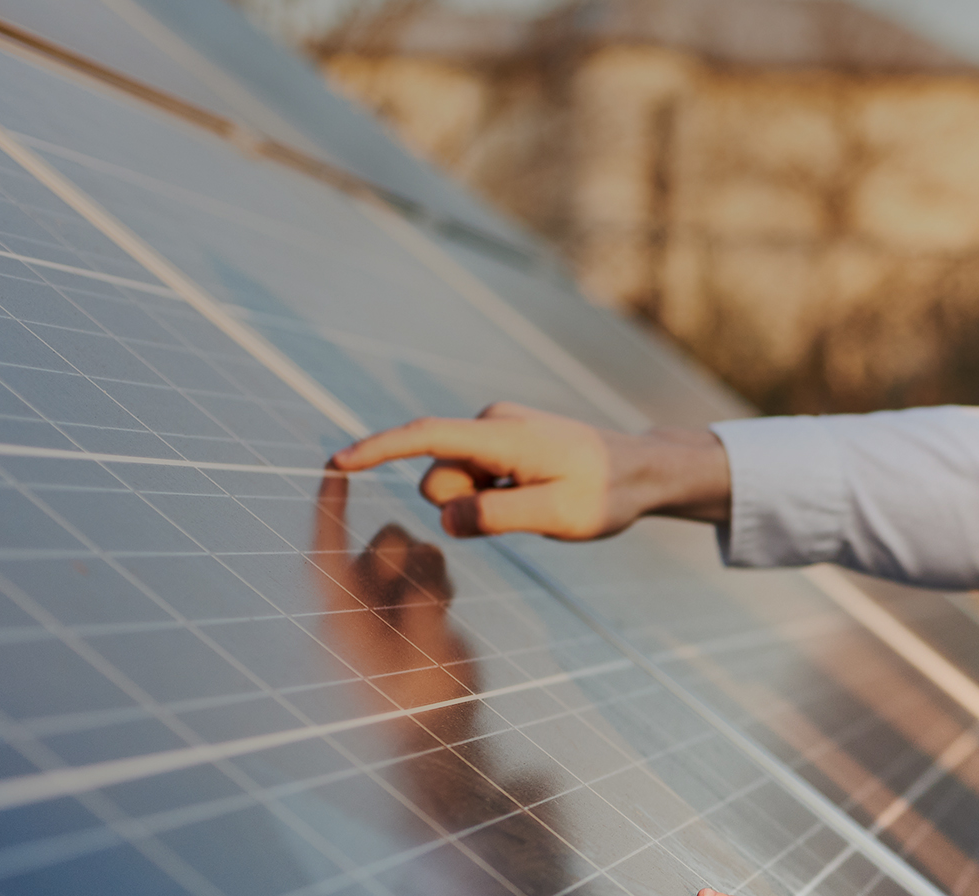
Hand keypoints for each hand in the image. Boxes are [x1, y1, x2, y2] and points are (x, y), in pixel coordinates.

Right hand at [328, 401, 729, 539]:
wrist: (641, 470)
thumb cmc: (607, 494)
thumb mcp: (559, 517)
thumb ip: (499, 516)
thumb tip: (445, 517)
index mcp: (505, 436)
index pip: (427, 437)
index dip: (379, 450)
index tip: (337, 462)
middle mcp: (493, 424)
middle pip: (437, 477)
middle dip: (461, 505)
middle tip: (526, 511)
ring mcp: (496, 432)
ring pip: (453, 484)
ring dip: (480, 504)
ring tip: (536, 502)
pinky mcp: (499, 444)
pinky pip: (471, 481)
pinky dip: (489, 498)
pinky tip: (534, 495)